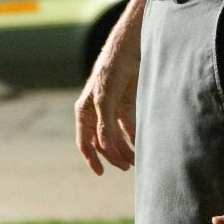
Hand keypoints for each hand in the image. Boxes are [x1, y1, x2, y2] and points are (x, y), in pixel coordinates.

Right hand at [74, 53, 138, 174]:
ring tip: (135, 160)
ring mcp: (110, 109)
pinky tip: (139, 145)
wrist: (127, 51)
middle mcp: (96, 113)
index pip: (85, 141)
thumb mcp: (105, 98)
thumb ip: (105, 123)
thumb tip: (105, 147)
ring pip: (115, 136)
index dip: (91, 158)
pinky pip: (127, 127)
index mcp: (84, 112)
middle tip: (126, 166)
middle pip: (102, 142)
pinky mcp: (125, 105)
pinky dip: (132, 137)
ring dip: (124, 149)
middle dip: (113, 155)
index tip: (100, 172)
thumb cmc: (110, 72)